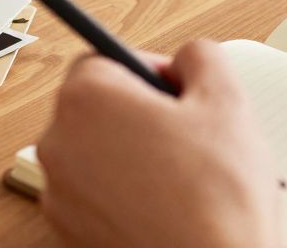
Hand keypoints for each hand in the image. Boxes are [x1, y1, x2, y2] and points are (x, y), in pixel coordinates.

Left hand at [37, 41, 280, 247]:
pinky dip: (129, 191)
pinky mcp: (71, 234)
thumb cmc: (216, 198)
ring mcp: (60, 197)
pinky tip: (172, 202)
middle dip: (141, 111)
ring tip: (187, 173)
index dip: (148, 67)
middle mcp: (59, 147)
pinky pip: (98, 194)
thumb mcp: (227, 98)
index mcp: (87, 101)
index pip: (101, 57)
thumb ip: (201, 56)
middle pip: (96, 106)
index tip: (177, 86)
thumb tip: (188, 58)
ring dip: (135, 152)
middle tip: (190, 131)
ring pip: (98, 152)